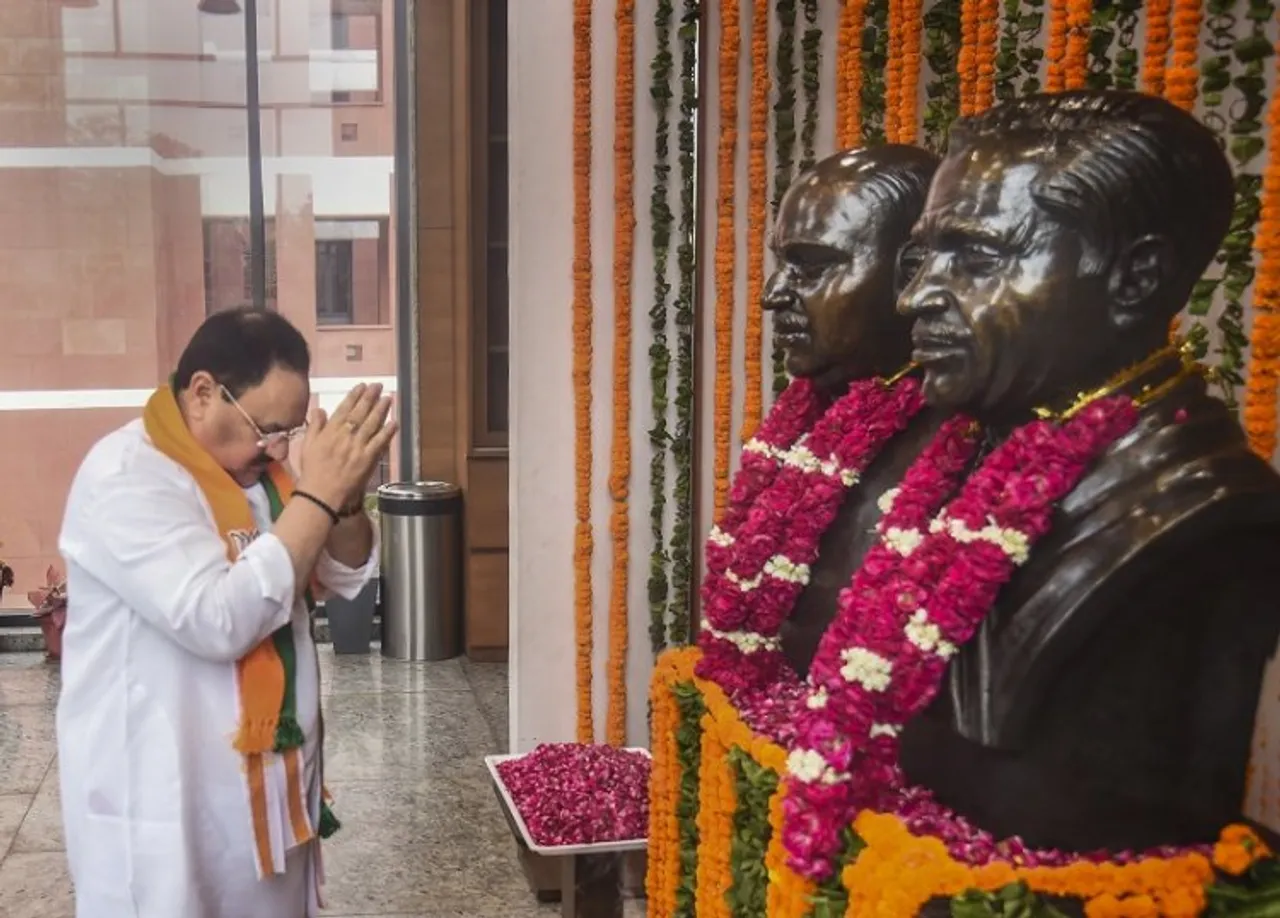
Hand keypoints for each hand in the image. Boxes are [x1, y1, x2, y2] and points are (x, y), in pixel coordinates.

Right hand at [295, 383, 398, 510]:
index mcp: (330, 431)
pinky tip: (394, 422)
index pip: (344, 409)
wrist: (320, 493)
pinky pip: (380, 442)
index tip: (362, 386)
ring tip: (388, 398)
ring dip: (381, 410)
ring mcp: (357, 447)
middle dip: (370, 397)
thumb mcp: (307, 445)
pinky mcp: (367, 459)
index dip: (354, 396)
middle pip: (360, 413)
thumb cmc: (312, 470)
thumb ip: (315, 426)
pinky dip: (387, 432)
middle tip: (379, 386)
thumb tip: (319, 409)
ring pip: (371, 424)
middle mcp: (345, 435)